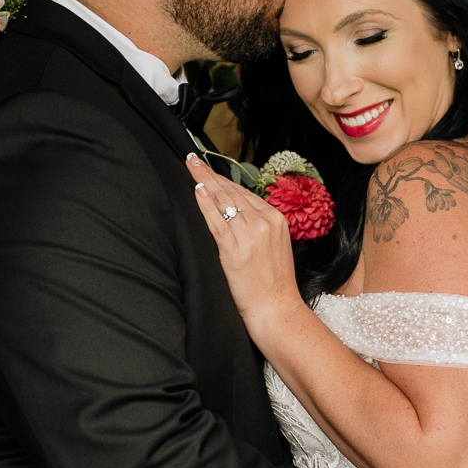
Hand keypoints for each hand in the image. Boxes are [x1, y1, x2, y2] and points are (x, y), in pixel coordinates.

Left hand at [187, 154, 302, 330]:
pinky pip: (216, 222)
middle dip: (210, 174)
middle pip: (232, 192)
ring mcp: (250, 235)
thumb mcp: (275, 246)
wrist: (277, 309)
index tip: (209, 168)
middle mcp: (264, 222)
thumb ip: (259, 227)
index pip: (244, 193)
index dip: (223, 179)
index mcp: (275, 219)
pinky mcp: (235, 251)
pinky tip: (196, 190)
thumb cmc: (274, 283)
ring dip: (204, 181)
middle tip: (193, 158)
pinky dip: (206, 205)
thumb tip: (237, 212)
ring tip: (190, 166)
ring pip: (224, 202)